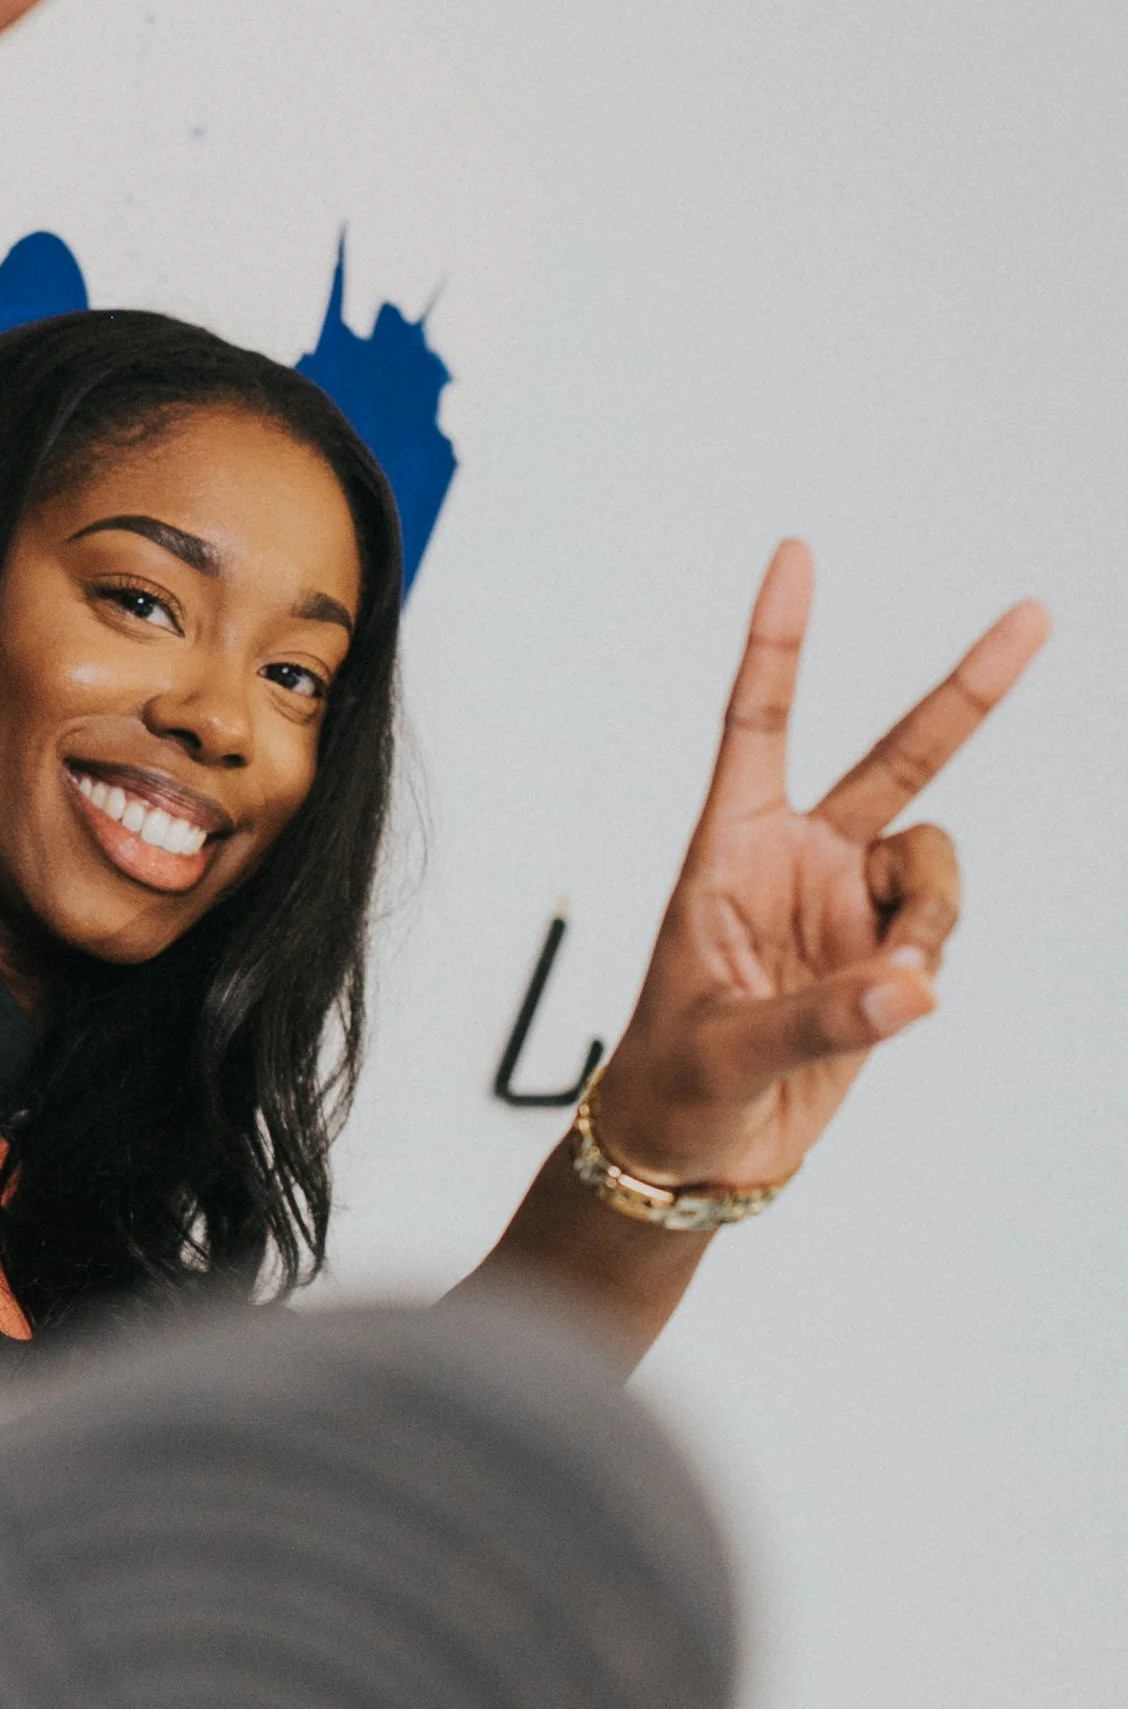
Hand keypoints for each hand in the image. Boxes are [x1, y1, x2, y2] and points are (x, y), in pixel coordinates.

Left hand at [589, 542, 1048, 1189]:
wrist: (697, 1153)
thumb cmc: (673, 1084)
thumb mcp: (726, 1049)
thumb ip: (820, 1017)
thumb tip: (913, 986)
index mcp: (728, 848)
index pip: (757, 722)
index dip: (778, 638)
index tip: (796, 555)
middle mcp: (796, 859)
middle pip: (897, 756)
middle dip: (969, 692)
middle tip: (1034, 617)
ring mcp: (845, 904)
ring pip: (936, 862)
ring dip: (933, 915)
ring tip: (893, 981)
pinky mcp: (882, 955)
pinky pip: (939, 929)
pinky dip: (931, 961)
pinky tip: (896, 999)